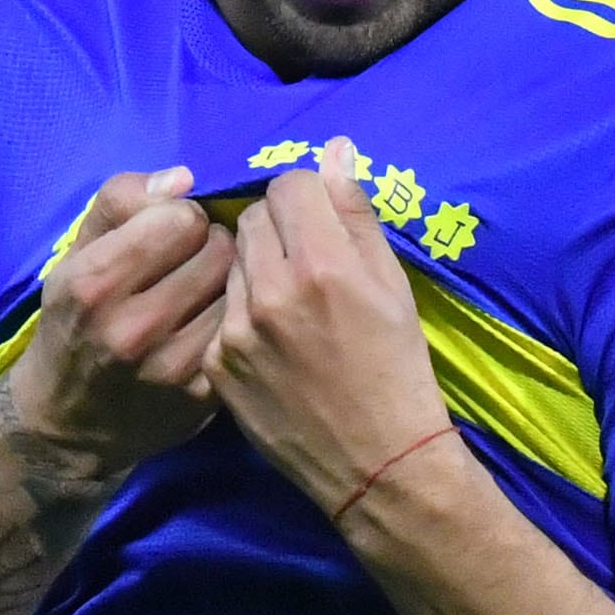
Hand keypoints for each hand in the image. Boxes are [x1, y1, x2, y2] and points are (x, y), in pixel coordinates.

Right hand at [0, 168, 235, 477]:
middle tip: (194, 262)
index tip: (171, 235)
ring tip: (202, 293)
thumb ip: (122, 202)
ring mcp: (171, 366)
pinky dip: (230, 323)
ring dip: (227, 283)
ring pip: (237, 289)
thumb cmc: (74, 322)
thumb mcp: (75, 255)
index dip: (182, 218)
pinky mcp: (202, 396)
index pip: (182, 217)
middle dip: (211, 246)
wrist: (69, 423)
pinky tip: (209, 327)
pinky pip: (239, 332)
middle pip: (219, 250)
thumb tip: (184, 179)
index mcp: (95, 281)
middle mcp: (132, 326)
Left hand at [212, 140, 458, 520]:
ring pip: (232, 263)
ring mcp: (236, 331)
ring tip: (290, 305)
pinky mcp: (216, 365)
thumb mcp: (392, 286)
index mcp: (323, 265)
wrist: (376, 463)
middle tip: (306, 260)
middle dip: (280, 227)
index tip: (321, 221)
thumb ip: (357, 215)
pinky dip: (242, 315)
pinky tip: (272, 343)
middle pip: (254, 218)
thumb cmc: (398, 369)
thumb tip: (334, 151)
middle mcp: (271, 292)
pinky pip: (221, 312)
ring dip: (257, 268)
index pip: (289, 185)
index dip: (308, 197)